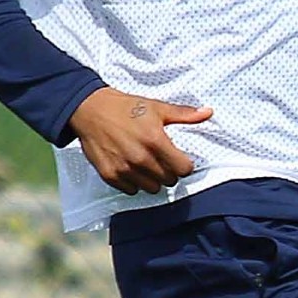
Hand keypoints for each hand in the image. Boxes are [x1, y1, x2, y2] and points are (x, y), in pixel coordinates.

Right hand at [68, 87, 211, 194]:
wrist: (89, 109)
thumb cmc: (124, 107)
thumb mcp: (157, 107)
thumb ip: (184, 115)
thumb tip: (208, 113)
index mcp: (155, 141)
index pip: (183, 170)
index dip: (184, 165)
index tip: (179, 159)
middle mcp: (140, 158)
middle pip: (169, 181)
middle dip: (169, 171)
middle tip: (161, 159)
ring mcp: (124, 169)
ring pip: (151, 189)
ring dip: (152, 179)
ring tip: (146, 164)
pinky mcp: (110, 175)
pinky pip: (131, 190)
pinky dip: (134, 183)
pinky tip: (131, 168)